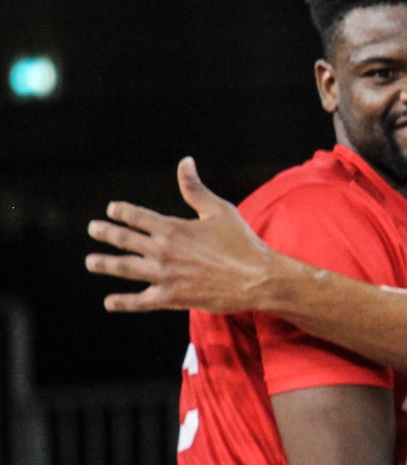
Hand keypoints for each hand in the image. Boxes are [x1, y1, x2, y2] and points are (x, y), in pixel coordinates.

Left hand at [86, 158, 282, 312]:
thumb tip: (185, 162)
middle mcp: (163, 251)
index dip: (121, 212)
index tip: (112, 210)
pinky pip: (139, 301)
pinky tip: (110, 301)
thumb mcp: (220, 210)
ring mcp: (164, 275)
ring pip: (124, 268)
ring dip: (104, 264)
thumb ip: (195, 189)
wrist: (257, 278)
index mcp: (173, 228)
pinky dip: (122, 302)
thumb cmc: (242, 243)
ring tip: (91, 262)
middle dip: (106, 233)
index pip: (137, 216)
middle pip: (124, 240)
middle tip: (94, 229)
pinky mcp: (170, 298)